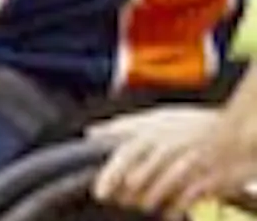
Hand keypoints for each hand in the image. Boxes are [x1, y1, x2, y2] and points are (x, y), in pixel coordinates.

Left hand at [90, 105, 256, 217]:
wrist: (236, 132)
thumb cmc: (193, 124)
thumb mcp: (156, 117)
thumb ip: (122, 126)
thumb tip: (91, 132)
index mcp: (152, 133)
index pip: (123, 156)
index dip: (109, 177)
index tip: (100, 192)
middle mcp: (168, 150)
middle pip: (137, 182)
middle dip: (126, 195)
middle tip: (124, 197)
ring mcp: (188, 168)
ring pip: (156, 196)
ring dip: (147, 202)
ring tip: (145, 200)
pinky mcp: (205, 185)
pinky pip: (180, 205)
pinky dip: (170, 209)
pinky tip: (168, 207)